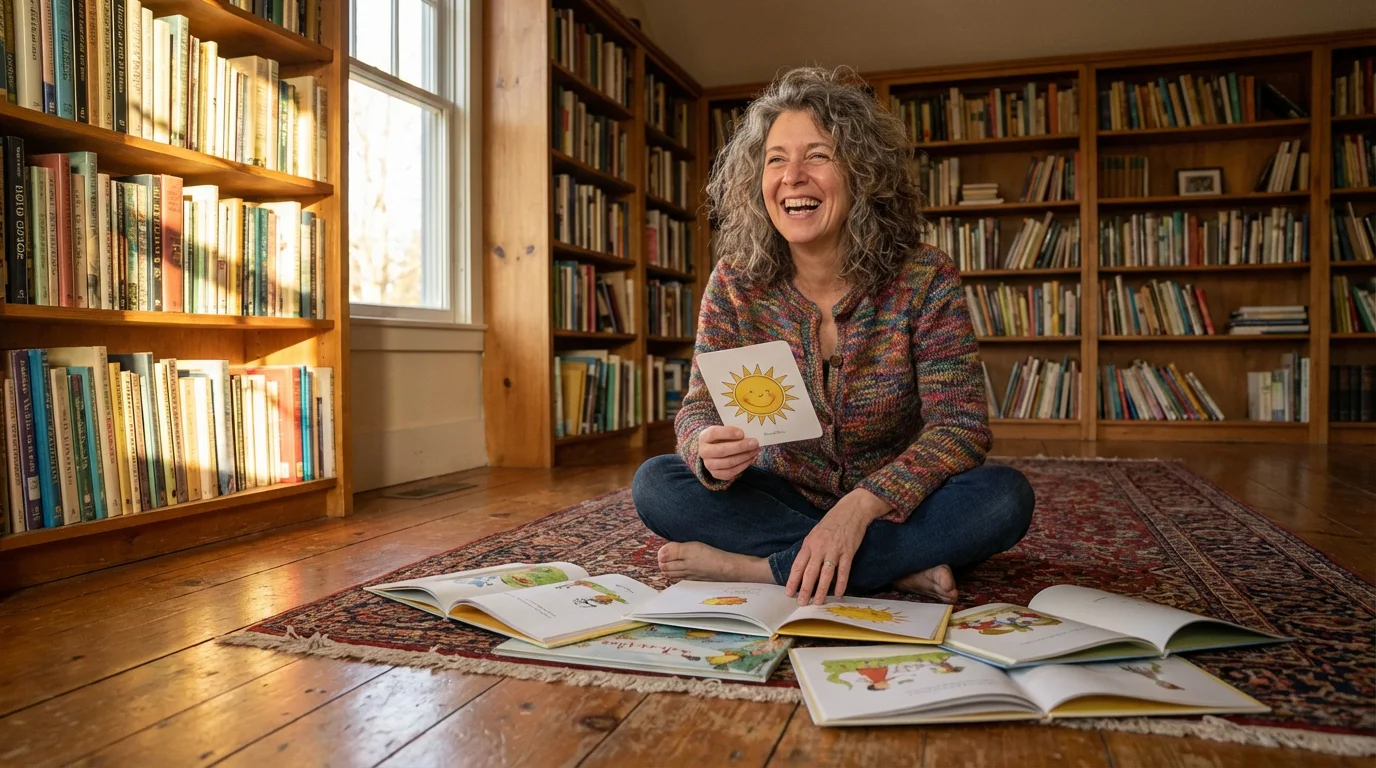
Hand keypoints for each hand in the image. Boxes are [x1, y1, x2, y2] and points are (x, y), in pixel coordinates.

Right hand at [698, 426, 759, 480]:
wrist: (712, 450)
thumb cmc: (721, 437)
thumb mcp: (723, 430)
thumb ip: (733, 431)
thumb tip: (748, 434)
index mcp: (704, 437)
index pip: (714, 433)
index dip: (728, 433)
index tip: (742, 433)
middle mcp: (703, 452)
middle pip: (722, 450)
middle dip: (741, 447)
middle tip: (754, 443)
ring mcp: (708, 464)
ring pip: (728, 463)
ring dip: (744, 457)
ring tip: (755, 451)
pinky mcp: (715, 474)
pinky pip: (730, 472)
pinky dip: (742, 466)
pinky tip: (750, 459)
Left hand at [787, 489, 889, 604]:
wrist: (851, 511)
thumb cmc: (831, 523)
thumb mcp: (814, 534)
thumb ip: (809, 550)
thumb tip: (803, 568)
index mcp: (809, 543)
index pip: (798, 565)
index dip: (793, 580)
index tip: (789, 593)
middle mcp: (820, 548)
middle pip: (810, 572)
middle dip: (805, 589)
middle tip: (801, 603)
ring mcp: (834, 550)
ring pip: (826, 574)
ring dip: (822, 590)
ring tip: (818, 602)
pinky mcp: (848, 552)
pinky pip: (844, 571)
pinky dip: (841, 583)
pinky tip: (839, 593)